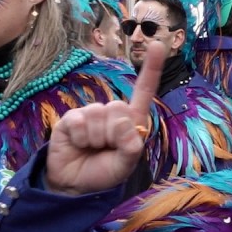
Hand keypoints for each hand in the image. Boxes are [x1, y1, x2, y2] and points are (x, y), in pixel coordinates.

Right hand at [45, 41, 163, 194]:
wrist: (75, 186)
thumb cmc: (104, 172)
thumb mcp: (126, 165)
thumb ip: (131, 147)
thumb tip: (124, 124)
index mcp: (132, 121)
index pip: (144, 92)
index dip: (151, 69)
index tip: (159, 45)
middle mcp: (112, 113)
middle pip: (118, 108)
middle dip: (113, 134)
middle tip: (106, 148)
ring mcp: (91, 113)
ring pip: (99, 115)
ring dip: (96, 138)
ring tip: (92, 148)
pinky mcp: (71, 119)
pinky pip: (80, 121)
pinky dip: (81, 138)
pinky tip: (78, 144)